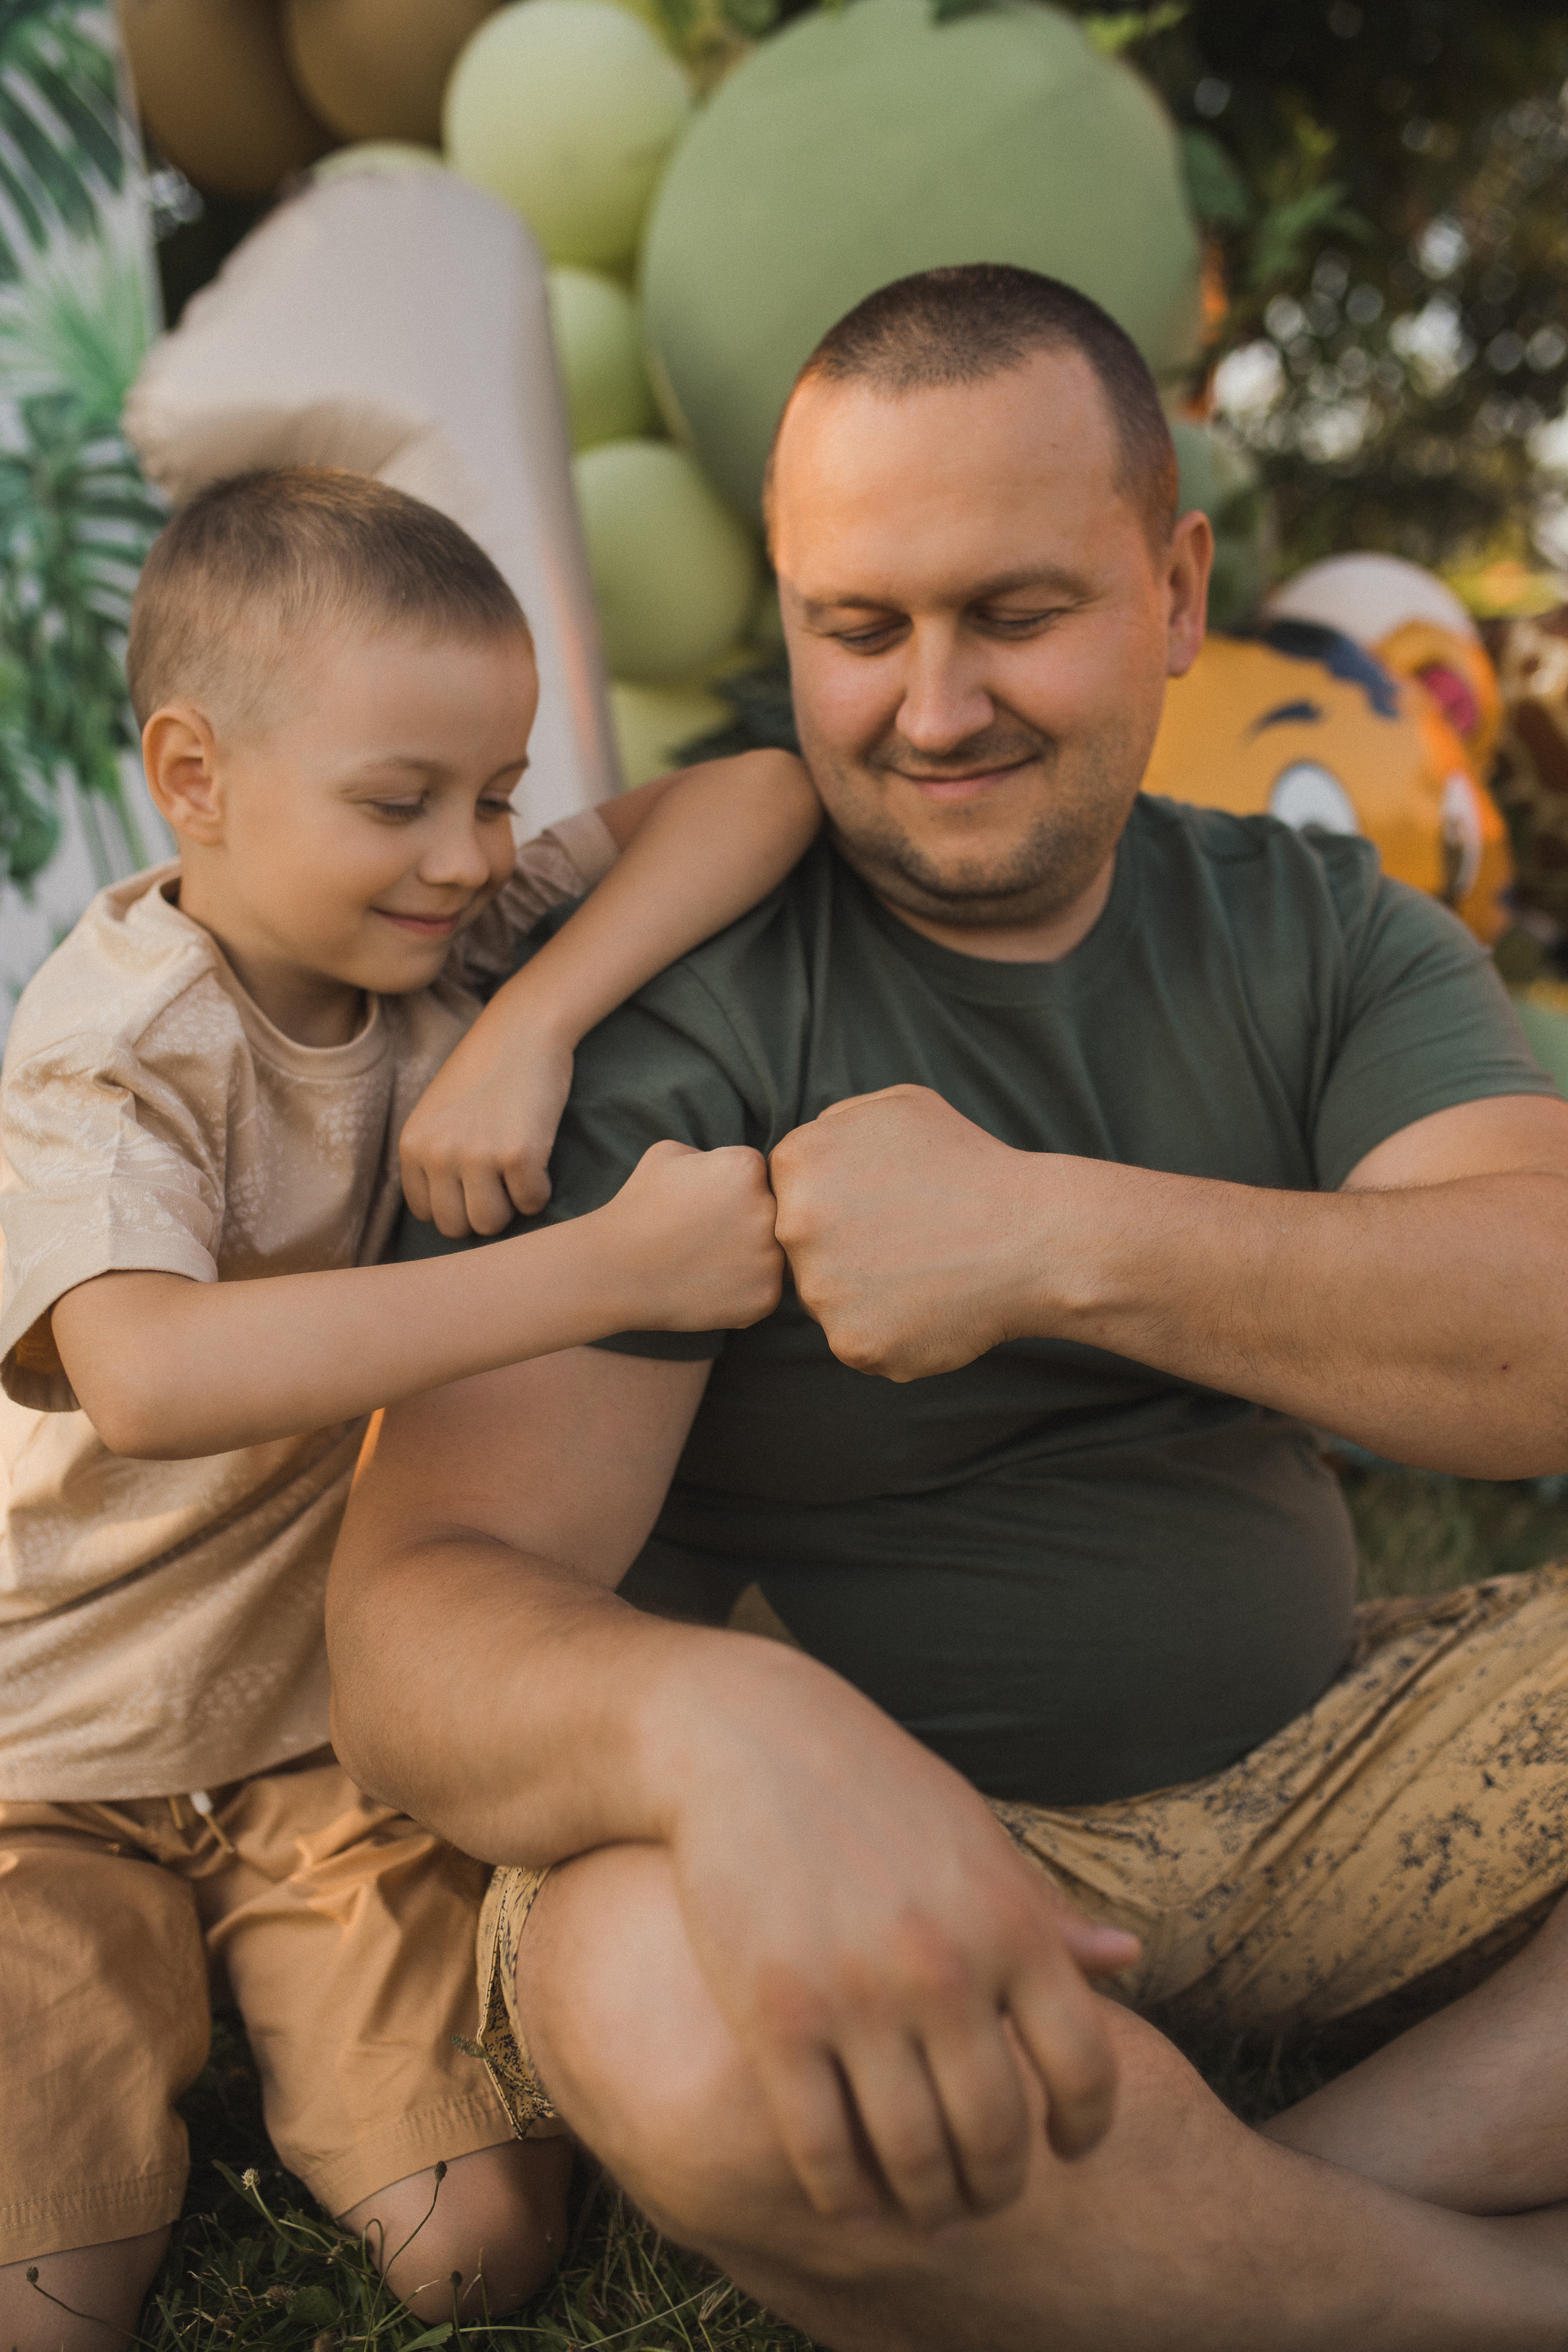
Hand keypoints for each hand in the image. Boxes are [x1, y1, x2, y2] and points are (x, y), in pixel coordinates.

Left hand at [399, 1027, 573, 1236]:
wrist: (523, 1031)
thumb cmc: (484, 1070)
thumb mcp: (437, 1113)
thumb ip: (433, 1157)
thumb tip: (448, 1212)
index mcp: (413, 1146)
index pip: (426, 1213)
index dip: (456, 1205)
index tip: (475, 1185)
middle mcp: (437, 1154)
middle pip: (456, 1227)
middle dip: (482, 1213)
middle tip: (501, 1184)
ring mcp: (477, 1156)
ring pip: (491, 1223)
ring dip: (511, 1207)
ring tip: (518, 1176)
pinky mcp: (519, 1154)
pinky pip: (532, 1203)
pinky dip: (540, 1190)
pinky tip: (540, 1161)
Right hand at [593, 1139, 784, 1331]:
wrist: (615, 1270)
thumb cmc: (637, 1207)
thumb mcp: (669, 1153)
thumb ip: (711, 1154)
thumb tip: (731, 1166)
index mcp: (748, 1167)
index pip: (759, 1176)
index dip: (730, 1190)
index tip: (703, 1205)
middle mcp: (769, 1209)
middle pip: (774, 1213)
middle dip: (746, 1223)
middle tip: (706, 1237)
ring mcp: (771, 1257)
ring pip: (773, 1253)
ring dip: (749, 1257)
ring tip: (706, 1262)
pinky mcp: (766, 1297)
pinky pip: (765, 1289)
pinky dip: (742, 1291)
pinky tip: (709, 1286)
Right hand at [666, 1644, 1138, 2229]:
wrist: (748, 1740)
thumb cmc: (875, 1787)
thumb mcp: (978, 1836)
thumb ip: (1046, 1912)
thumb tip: (1130, 1958)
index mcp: (1012, 1924)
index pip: (1087, 2070)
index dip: (1085, 2131)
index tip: (1066, 2150)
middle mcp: (946, 1969)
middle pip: (997, 2134)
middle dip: (996, 2187)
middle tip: (983, 2196)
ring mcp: (859, 1997)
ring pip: (913, 2157)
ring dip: (926, 2202)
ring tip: (925, 2205)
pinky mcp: (776, 2017)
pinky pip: (821, 2147)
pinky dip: (842, 2193)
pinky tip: (848, 2195)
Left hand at [770, 1084, 1045, 1379]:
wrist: (1032, 1236)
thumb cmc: (971, 1164)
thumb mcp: (900, 1106)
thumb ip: (837, 1125)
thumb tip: (810, 1156)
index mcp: (798, 1162)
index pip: (793, 1194)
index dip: (841, 1202)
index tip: (885, 1206)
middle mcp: (795, 1227)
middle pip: (803, 1250)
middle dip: (846, 1248)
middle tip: (908, 1243)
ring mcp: (821, 1291)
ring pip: (829, 1299)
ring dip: (867, 1293)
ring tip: (925, 1272)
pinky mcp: (853, 1344)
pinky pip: (862, 1341)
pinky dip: (893, 1331)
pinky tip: (932, 1306)